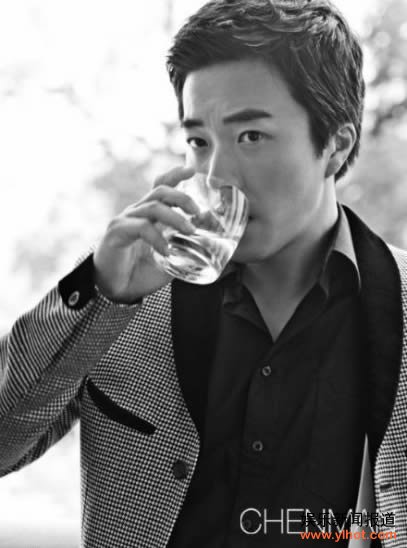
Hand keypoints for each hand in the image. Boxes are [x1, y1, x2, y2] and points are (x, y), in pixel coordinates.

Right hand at [93, 166, 198, 302]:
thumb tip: (207, 249)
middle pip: (160, 191)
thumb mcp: (168, 261)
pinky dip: (157, 238)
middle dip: (182, 197)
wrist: (114, 290)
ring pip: (153, 207)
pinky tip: (166, 251)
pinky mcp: (117, 232)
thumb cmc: (139, 274)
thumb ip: (183, 252)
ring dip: (175, 217)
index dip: (175, 175)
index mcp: (148, 215)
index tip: (192, 170)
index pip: (160, 186)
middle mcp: (136, 212)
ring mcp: (125, 220)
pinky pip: (141, 227)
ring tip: (190, 232)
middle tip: (198, 212)